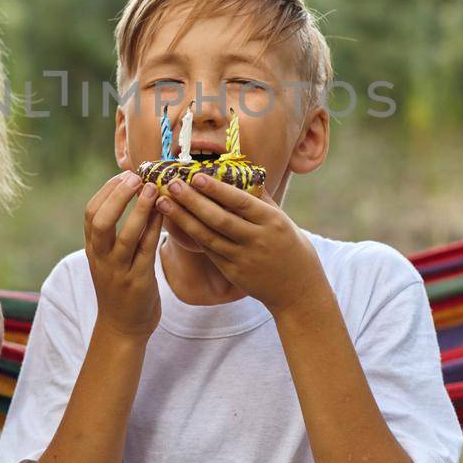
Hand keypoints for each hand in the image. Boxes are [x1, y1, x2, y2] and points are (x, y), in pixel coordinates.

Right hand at [85, 172, 163, 341]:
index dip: (106, 191)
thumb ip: (115, 233)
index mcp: (93, 249)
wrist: (122, 328)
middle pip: (99, 221)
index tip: (124, 175)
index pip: (91, 213)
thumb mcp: (110, 259)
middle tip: (135, 177)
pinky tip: (164, 214)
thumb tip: (134, 195)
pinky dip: (154, 230)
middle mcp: (101, 258)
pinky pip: (146, 251)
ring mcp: (118, 272)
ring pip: (125, 236)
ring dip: (139, 210)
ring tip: (152, 189)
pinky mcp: (138, 282)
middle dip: (117, 196)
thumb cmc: (120, 287)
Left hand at [156, 173, 324, 314]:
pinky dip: (192, 236)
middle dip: (192, 201)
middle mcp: (257, 240)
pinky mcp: (233, 273)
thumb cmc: (291, 247)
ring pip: (208, 237)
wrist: (298, 290)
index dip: (216, 189)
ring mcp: (243, 259)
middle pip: (219, 219)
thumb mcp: (283, 220)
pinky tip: (176, 223)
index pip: (240, 202)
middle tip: (172, 184)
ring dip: (184, 219)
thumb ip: (261, 199)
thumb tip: (242, 172)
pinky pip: (209, 251)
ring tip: (164, 202)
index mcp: (271, 221)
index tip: (195, 175)